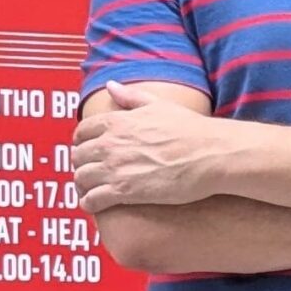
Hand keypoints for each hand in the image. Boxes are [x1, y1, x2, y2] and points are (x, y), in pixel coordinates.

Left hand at [73, 81, 228, 213]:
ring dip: (84, 184)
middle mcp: (109, 144)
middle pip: (78, 156)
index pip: (82, 132)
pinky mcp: (123, 191)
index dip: (82, 142)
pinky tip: (95, 205)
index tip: (88, 149)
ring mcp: (114, 168)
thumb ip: (131, 97)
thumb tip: (111, 86)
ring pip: (81, 178)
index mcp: (116, 122)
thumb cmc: (191, 130)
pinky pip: (92, 200)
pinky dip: (89, 203)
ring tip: (92, 189)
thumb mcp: (160, 105)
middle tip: (92, 171)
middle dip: (83, 164)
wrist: (211, 154)